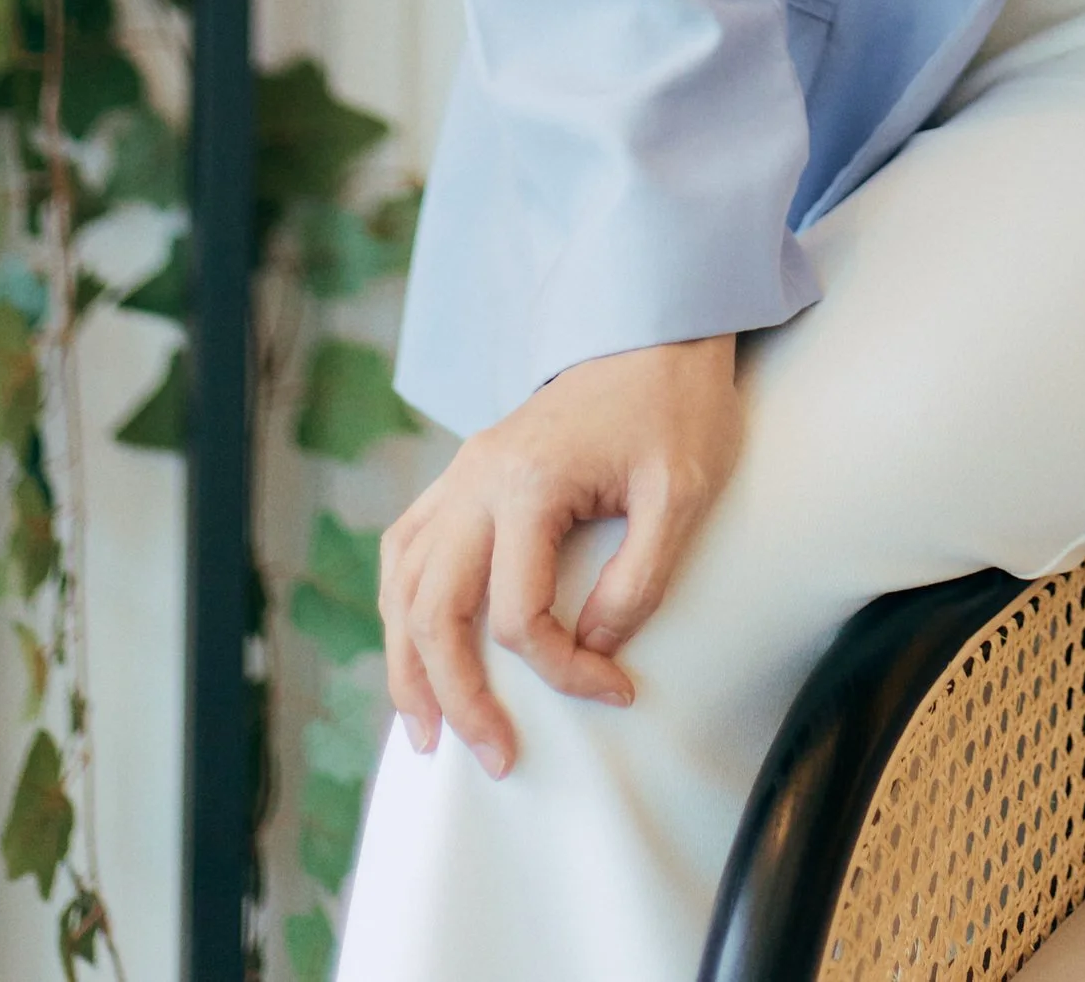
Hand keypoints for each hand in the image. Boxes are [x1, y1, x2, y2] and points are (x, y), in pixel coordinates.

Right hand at [381, 335, 741, 775]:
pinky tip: (412, 646)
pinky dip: (401, 604)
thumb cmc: (676, 406)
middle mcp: (477, 478)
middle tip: (490, 758)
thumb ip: (638, 580)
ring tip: (426, 730)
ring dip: (406, 662)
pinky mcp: (466, 471)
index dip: (566, 672)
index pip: (521, 615)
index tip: (619, 692)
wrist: (656, 327)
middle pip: (434, 610)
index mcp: (528, 482)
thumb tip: (592, 650)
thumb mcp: (683, 493)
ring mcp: (462, 472)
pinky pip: (406, 544)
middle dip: (456, 696)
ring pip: (403, 583)